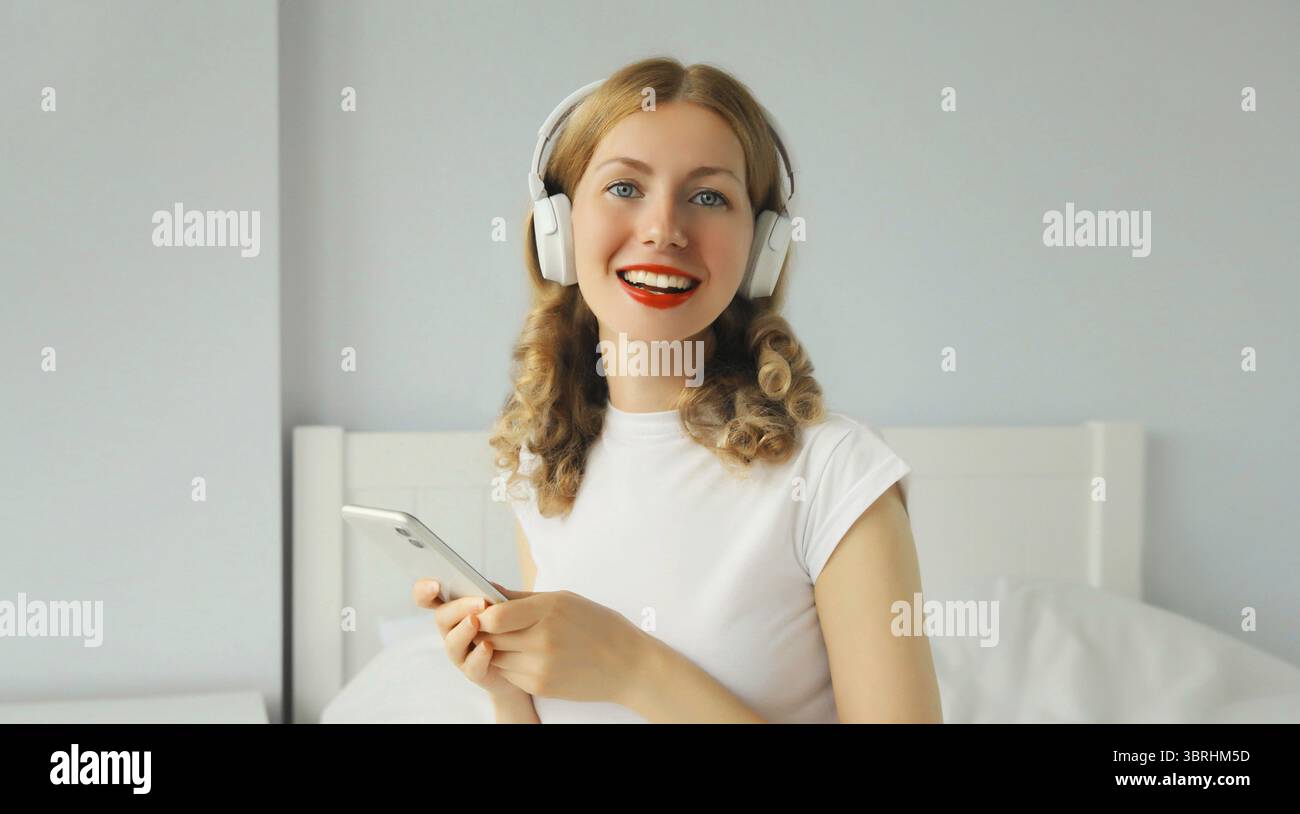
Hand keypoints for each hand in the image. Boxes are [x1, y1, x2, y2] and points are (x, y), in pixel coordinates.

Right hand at [411, 578, 524, 700]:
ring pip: (452, 642)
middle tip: (481, 602)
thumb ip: (497, 595)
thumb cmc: (513, 625)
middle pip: (441, 617)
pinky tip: (488, 646)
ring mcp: (460, 652)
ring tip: (477, 621)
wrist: (525, 658)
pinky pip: (471, 666)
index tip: (435, 585)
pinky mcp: (474, 671)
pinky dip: (478, 655)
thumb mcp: (508, 605)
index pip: (428, 597)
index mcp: (455, 607)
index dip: (424, 591)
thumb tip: (490, 587)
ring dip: (464, 630)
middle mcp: (452, 629)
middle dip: (458, 608)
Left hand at [471, 585, 649, 704]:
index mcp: (549, 610)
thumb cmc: (598, 626)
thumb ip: (523, 598)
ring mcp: (541, 665)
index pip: (494, 615)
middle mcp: (542, 639)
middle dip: (485, 631)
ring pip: (496, 657)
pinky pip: (509, 674)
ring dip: (497, 649)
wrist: (628, 665)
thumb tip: (488, 589)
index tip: (482, 610)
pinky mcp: (541, 685)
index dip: (482, 614)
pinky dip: (511, 665)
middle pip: (490, 637)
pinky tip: (526, 657)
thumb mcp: (564, 600)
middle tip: (487, 625)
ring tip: (511, 640)